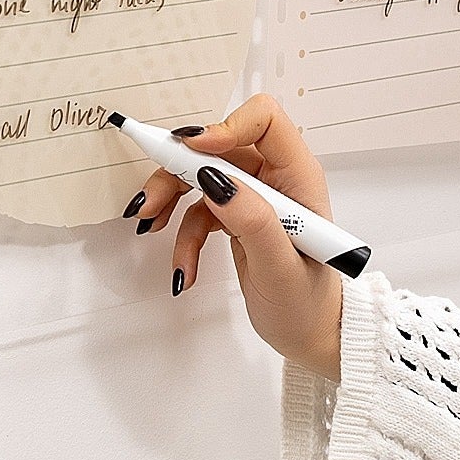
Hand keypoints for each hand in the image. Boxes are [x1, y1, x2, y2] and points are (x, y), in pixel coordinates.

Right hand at [126, 94, 344, 380]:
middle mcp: (274, 177)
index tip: (191, 152)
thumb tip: (212, 176)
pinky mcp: (235, 216)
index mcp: (297, 176)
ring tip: (149, 227)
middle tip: (150, 202)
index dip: (225, 126)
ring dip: (171, 200)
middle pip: (216, 148)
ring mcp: (252, 197)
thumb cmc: (308, 305)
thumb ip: (251, 220)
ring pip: (199, 176)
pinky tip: (184, 269)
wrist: (311, 338)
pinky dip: (183, 236)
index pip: (264, 120)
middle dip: (178, 171)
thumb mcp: (280, 267)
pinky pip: (198, 211)